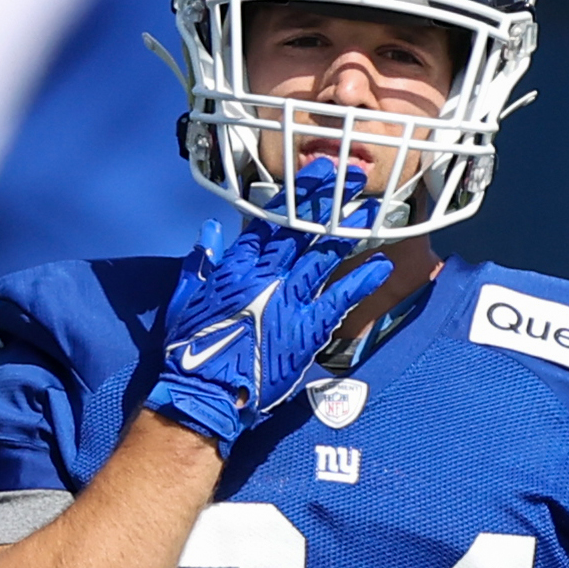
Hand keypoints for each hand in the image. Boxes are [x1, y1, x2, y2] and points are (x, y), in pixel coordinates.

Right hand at [148, 177, 389, 442]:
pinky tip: (382, 264)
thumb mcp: (187, 297)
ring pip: (323, 256)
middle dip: (325, 201)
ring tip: (371, 209)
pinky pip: (339, 298)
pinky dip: (361, 281)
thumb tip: (210, 230)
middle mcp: (265, 276)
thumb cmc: (191, 349)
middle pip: (300, 230)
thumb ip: (201, 262)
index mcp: (236, 266)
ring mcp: (288, 300)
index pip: (269, 222)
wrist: (205, 392)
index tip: (314, 175)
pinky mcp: (306, 329)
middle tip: (350, 176)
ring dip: (348, 231)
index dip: (294, 196)